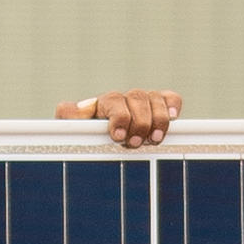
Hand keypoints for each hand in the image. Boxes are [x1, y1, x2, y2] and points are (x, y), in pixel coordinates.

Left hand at [56, 91, 182, 149]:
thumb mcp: (72, 131)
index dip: (119, 117)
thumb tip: (78, 107)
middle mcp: (124, 100)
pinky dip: (173, 105)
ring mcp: (142, 103)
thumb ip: (69, 118)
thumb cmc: (86, 140)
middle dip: (139, 122)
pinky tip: (173, 118)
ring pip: (154, 98)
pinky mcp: (158, 107)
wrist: (98, 145)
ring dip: (158, 119)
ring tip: (154, 139)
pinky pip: (169, 98)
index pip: (114, 101)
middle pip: (137, 98)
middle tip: (136, 142)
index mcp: (103, 104)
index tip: (118, 136)